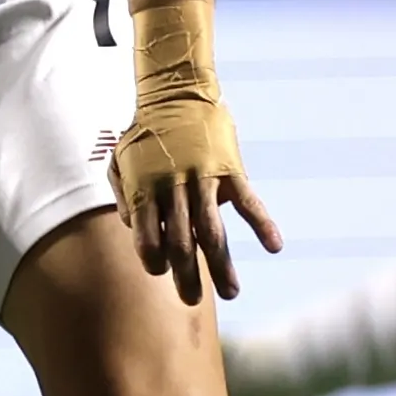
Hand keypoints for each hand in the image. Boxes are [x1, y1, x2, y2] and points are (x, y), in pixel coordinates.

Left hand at [111, 3, 282, 305]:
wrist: (175, 93)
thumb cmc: (144, 133)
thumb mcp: (121, 162)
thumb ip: (126, 198)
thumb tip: (134, 230)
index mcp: (146, 190)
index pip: (148, 238)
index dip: (155, 259)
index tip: (162, 272)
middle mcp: (173, 189)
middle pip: (180, 243)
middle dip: (186, 275)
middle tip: (190, 302)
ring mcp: (203, 179)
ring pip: (213, 232)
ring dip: (221, 265)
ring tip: (229, 293)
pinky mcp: (229, 170)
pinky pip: (248, 202)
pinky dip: (262, 225)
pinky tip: (274, 246)